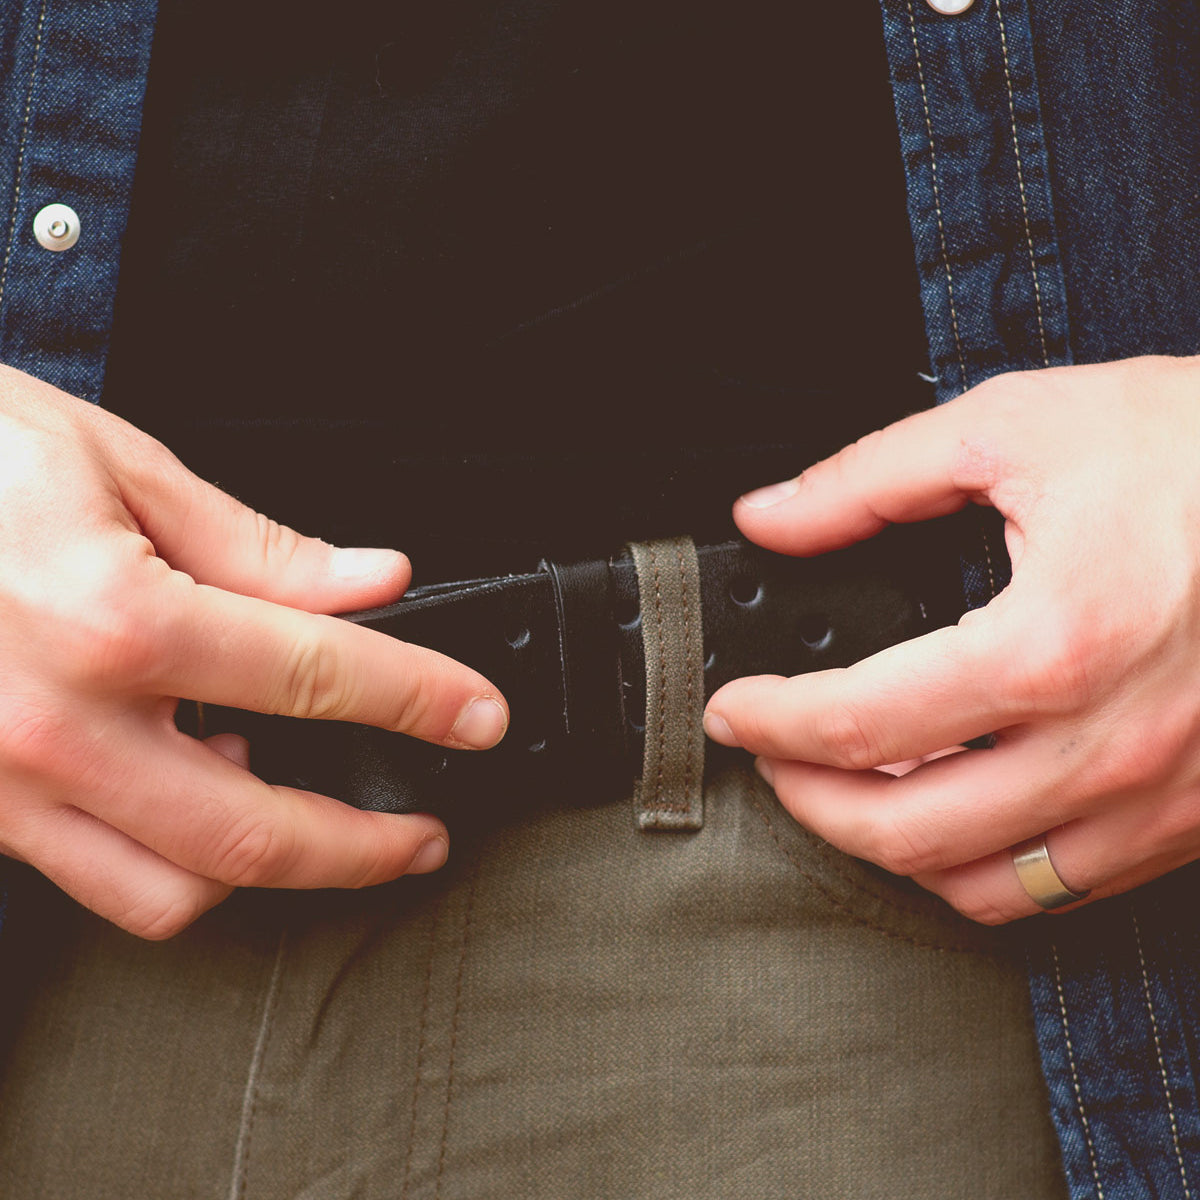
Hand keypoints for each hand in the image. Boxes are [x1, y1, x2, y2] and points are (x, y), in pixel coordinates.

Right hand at [0, 365, 507, 937]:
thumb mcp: (119, 467)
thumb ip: (259, 547)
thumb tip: (375, 582)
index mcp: (115, 614)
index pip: (319, 673)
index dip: (422, 701)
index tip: (477, 718)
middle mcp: (59, 719)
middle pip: (258, 831)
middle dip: (367, 846)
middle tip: (423, 833)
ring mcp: (5, 780)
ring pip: (174, 888)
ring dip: (267, 869)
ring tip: (313, 819)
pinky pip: (96, 877)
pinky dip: (173, 863)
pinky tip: (199, 798)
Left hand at [704, 355, 1199, 922]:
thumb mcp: (1019, 426)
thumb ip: (870, 481)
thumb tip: (769, 517)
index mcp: (1050, 645)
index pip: (854, 724)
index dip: (768, 722)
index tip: (731, 709)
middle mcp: (1107, 746)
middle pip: (904, 833)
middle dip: (808, 802)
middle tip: (769, 757)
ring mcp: (1159, 799)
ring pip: (982, 886)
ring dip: (889, 850)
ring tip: (847, 790)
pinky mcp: (1193, 816)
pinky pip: (1062, 887)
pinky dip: (981, 867)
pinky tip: (953, 811)